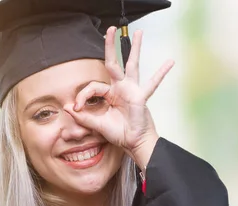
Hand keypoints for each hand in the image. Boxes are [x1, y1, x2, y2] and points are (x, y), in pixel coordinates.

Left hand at [63, 26, 173, 169]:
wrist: (133, 143)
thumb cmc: (119, 133)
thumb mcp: (96, 124)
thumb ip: (83, 116)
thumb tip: (67, 107)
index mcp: (109, 94)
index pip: (93, 86)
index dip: (83, 95)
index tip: (77, 107)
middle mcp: (121, 88)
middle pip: (114, 63)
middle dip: (111, 46)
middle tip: (109, 30)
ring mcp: (132, 90)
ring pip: (132, 65)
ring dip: (135, 48)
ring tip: (139, 33)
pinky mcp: (141, 97)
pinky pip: (152, 83)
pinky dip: (161, 73)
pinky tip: (170, 62)